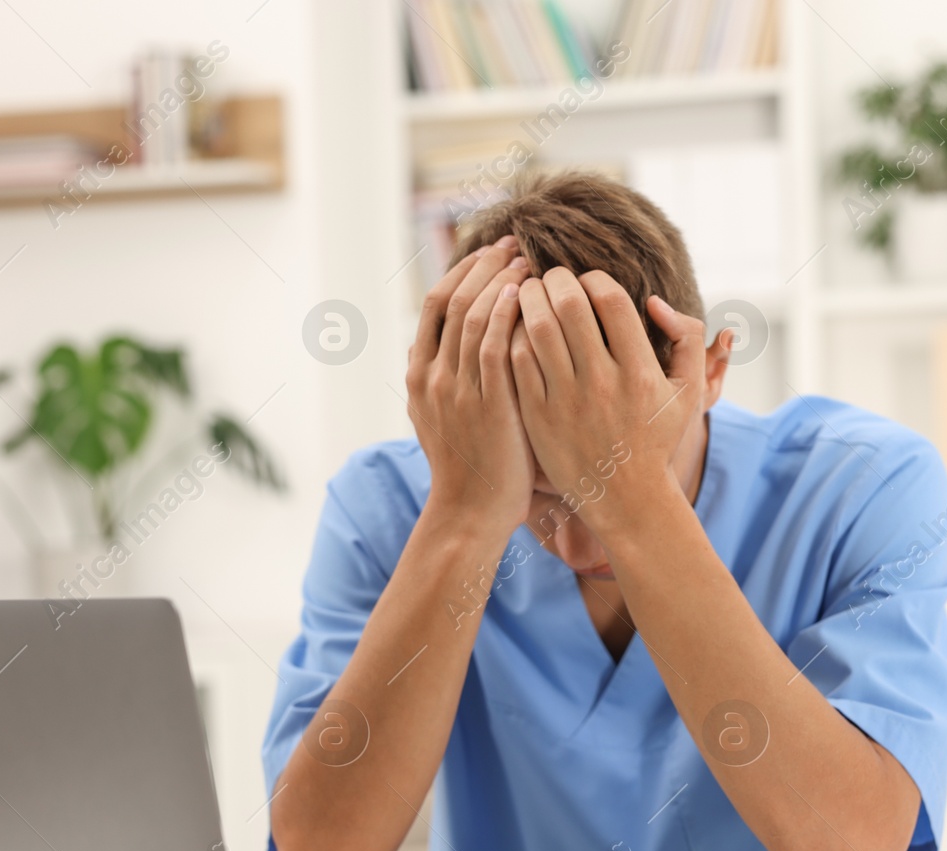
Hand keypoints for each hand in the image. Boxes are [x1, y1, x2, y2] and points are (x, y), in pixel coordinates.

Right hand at [406, 237, 533, 537]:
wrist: (471, 512)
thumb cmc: (471, 468)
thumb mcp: (443, 419)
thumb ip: (447, 380)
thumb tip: (448, 346)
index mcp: (419, 375)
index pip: (435, 304)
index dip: (463, 271)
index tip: (491, 252)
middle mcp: (432, 376)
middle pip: (452, 299)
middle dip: (484, 265)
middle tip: (513, 242)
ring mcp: (455, 389)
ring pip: (470, 315)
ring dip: (498, 280)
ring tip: (526, 259)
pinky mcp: (484, 404)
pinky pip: (491, 345)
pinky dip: (504, 314)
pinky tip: (524, 293)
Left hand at [510, 267, 728, 538]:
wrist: (626, 499)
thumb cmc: (657, 440)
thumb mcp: (690, 392)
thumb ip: (686, 338)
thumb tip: (654, 301)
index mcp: (640, 371)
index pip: (610, 299)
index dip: (593, 278)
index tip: (586, 280)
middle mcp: (603, 383)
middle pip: (568, 305)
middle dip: (554, 278)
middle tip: (548, 276)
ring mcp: (567, 401)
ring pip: (537, 328)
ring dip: (527, 299)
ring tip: (527, 292)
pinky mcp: (538, 417)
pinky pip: (517, 362)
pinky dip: (512, 334)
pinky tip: (514, 327)